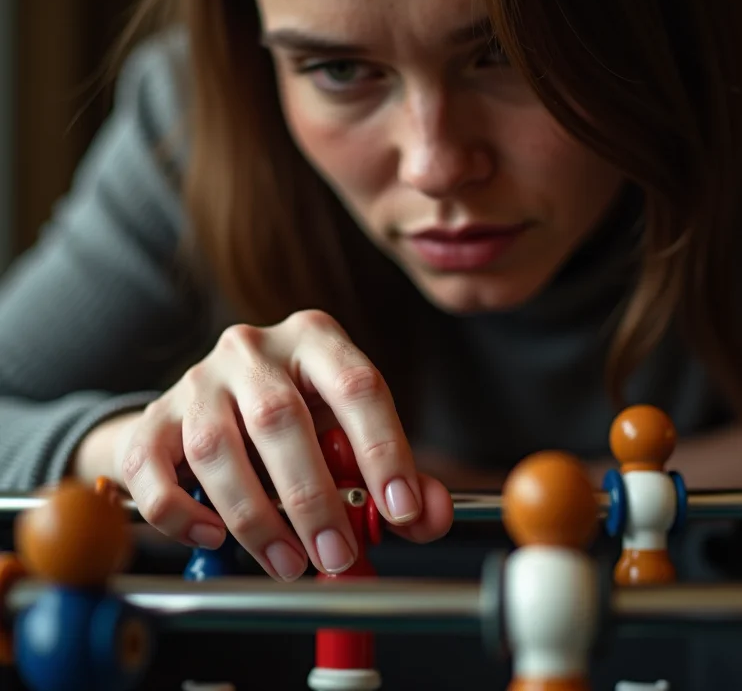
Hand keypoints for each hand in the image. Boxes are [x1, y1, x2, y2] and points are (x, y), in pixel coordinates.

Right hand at [108, 311, 452, 579]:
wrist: (215, 405)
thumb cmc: (298, 420)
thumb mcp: (350, 431)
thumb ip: (396, 473)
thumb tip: (429, 516)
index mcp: (315, 338)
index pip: (357, 385)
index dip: (383, 450)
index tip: (399, 510)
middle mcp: (254, 349)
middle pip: (280, 417)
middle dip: (313, 499)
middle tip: (337, 555)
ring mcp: (198, 379)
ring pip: (216, 447)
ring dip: (255, 518)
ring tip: (288, 562)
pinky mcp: (155, 417)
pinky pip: (153, 467)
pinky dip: (180, 513)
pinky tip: (212, 537)